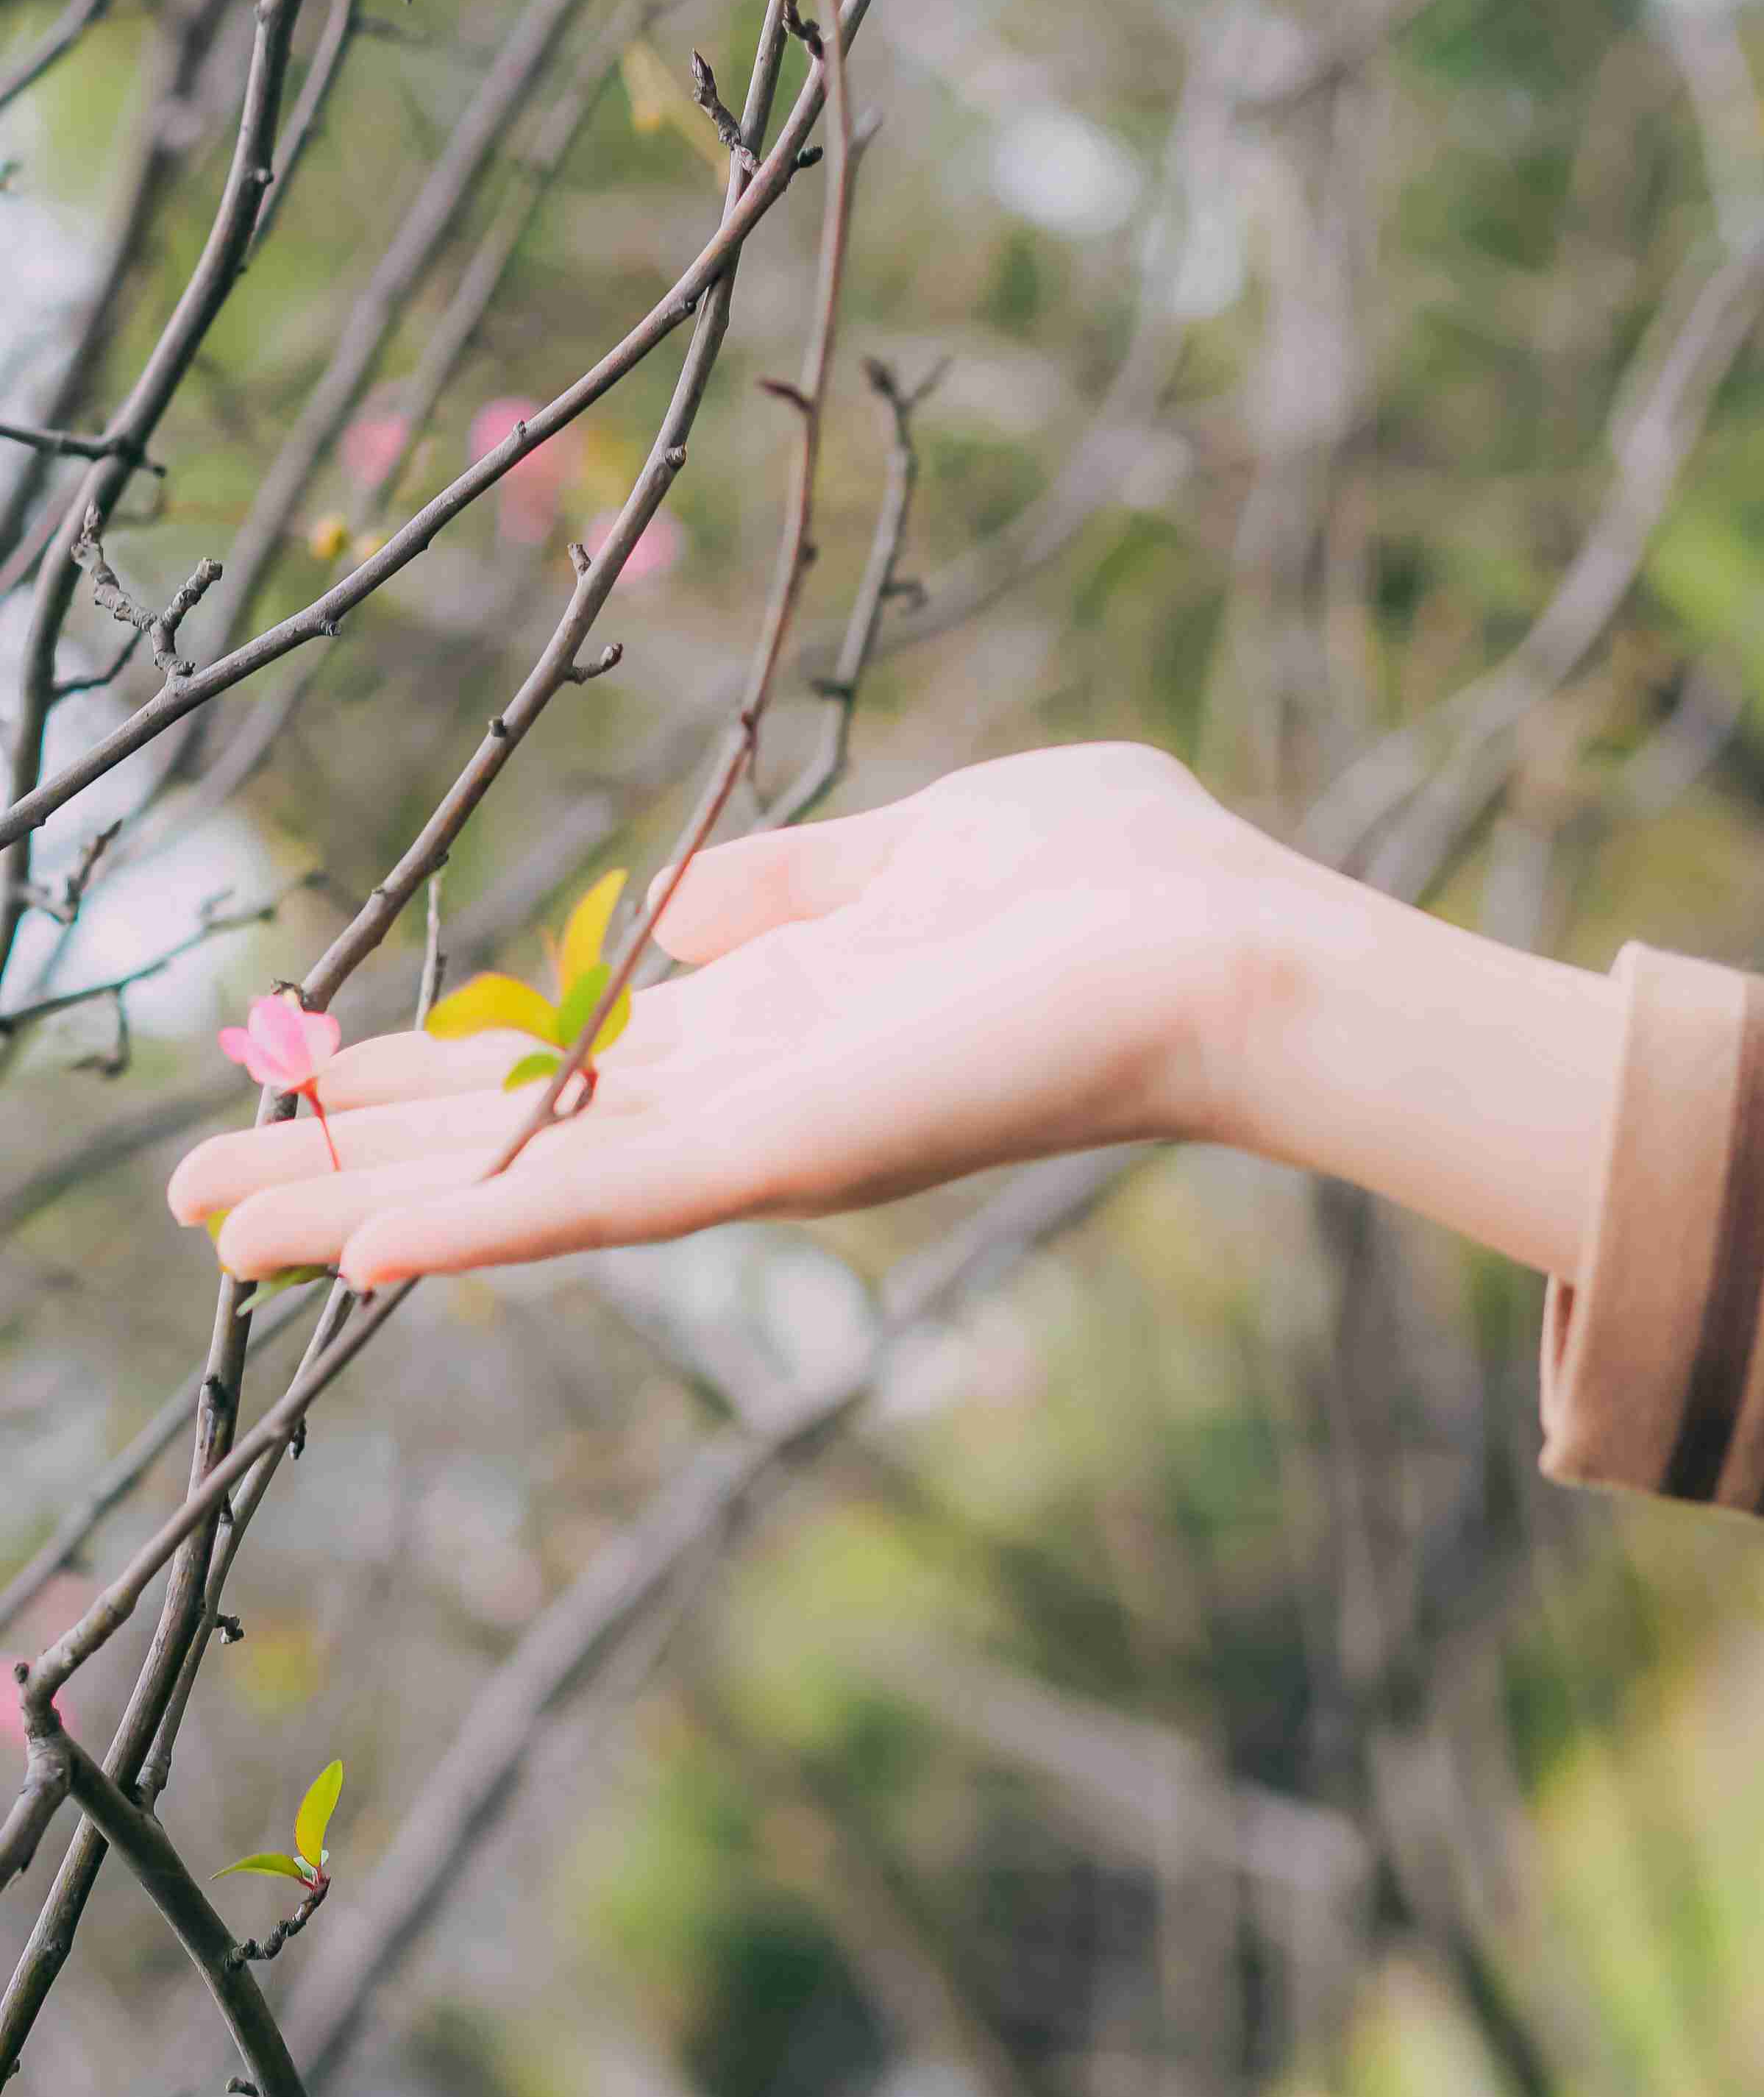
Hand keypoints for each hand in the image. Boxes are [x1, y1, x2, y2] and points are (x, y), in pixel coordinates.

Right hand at [169, 746, 1296, 1291]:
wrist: (1229, 951)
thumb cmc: (1118, 886)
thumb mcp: (920, 846)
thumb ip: (795, 883)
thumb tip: (673, 920)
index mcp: (770, 1024)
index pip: (561, 1068)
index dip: (430, 1082)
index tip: (305, 1087)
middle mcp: (744, 1099)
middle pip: (504, 1145)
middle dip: (348, 1164)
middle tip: (202, 1196)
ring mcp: (758, 1140)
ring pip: (518, 1193)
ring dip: (364, 1211)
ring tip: (222, 1233)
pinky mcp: (785, 1159)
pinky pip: (605, 1198)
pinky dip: (481, 1226)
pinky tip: (362, 1250)